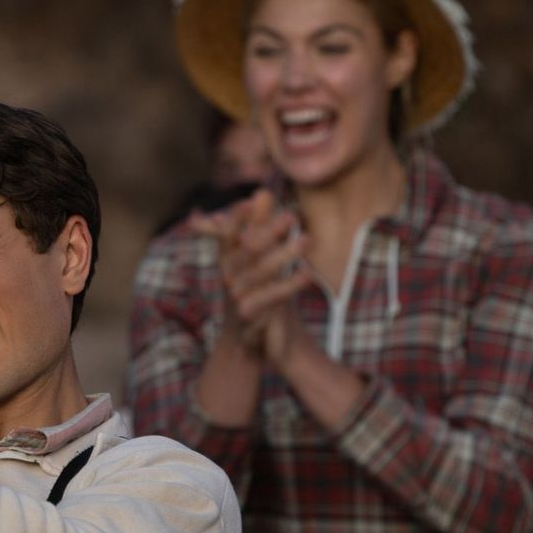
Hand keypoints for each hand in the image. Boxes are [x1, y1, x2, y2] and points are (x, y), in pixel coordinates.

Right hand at [190, 190, 312, 366]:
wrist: (245, 340)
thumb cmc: (254, 291)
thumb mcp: (256, 259)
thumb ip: (258, 225)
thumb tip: (262, 191)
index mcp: (226, 259)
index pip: (227, 233)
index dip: (238, 217)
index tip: (254, 200)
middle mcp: (226, 275)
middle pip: (248, 249)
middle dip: (269, 231)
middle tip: (291, 216)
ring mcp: (235, 295)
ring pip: (261, 271)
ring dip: (285, 254)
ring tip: (307, 240)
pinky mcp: (247, 313)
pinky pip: (270, 296)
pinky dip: (289, 284)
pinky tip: (307, 273)